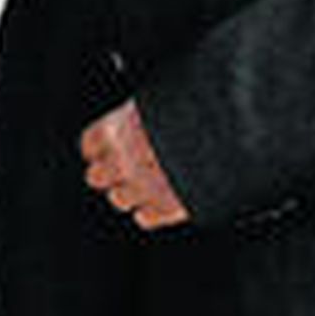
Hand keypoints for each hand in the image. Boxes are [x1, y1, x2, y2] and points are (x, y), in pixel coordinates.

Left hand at [80, 99, 188, 230]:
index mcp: (115, 129)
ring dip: (128, 191)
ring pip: (119, 199)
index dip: (98, 146)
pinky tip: (159, 199)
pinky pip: (144, 218)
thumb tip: (131, 100)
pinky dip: (150, 210)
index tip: (105, 145)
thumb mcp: (156, 96)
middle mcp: (122, 161)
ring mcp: (142, 188)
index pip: (89, 144)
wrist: (225, 135)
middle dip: (107, 172)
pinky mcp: (166, 209)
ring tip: (145, 180)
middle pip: (96, 177)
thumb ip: (139, 110)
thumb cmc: (190, 109)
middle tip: (121, 166)